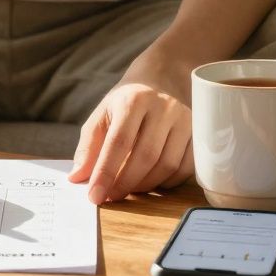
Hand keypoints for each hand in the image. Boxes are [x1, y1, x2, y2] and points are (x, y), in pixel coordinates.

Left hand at [67, 81, 194, 203]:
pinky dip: (168, 182)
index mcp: (133, 100)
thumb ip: (88, 146)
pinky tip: (153, 182)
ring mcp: (185, 119)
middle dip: (125, 183)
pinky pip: (186, 167)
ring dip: (146, 185)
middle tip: (111, 197)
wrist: (162, 78)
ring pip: (167, 164)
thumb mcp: (102, 115)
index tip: (95, 195)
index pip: (118, 142)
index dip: (106, 172)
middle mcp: (163, 107)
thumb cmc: (127, 101)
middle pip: (145, 156)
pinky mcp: (199, 132)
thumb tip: (77, 178)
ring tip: (129, 190)